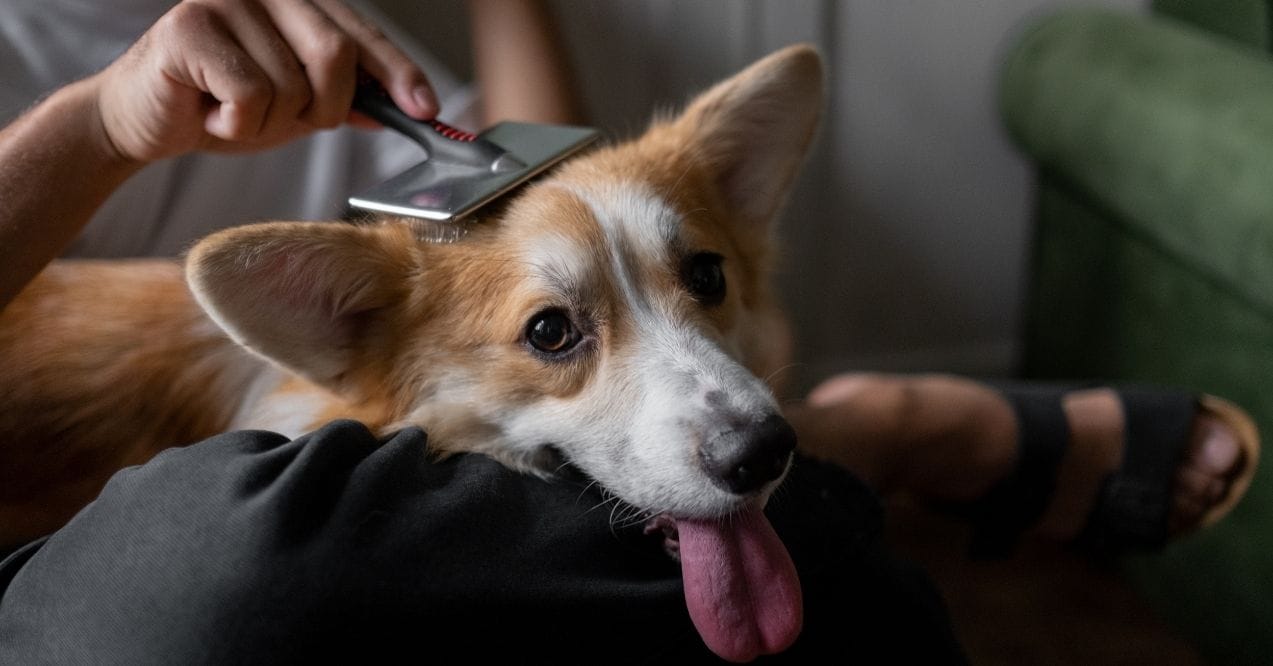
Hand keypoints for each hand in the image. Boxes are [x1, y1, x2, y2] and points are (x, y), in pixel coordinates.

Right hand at [93, 0, 436, 161]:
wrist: (146, 119)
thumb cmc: (223, 104)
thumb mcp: (298, 106)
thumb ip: (346, 99)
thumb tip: (403, 106)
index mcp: (298, 1)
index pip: (362, 34)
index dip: (399, 73)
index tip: (426, 109)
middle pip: (336, 55)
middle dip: (325, 107)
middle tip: (293, 120)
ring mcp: (225, 1)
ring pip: (291, 87)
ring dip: (269, 123)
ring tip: (233, 112)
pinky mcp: (189, 27)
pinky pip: (250, 97)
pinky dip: (236, 124)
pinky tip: (210, 112)